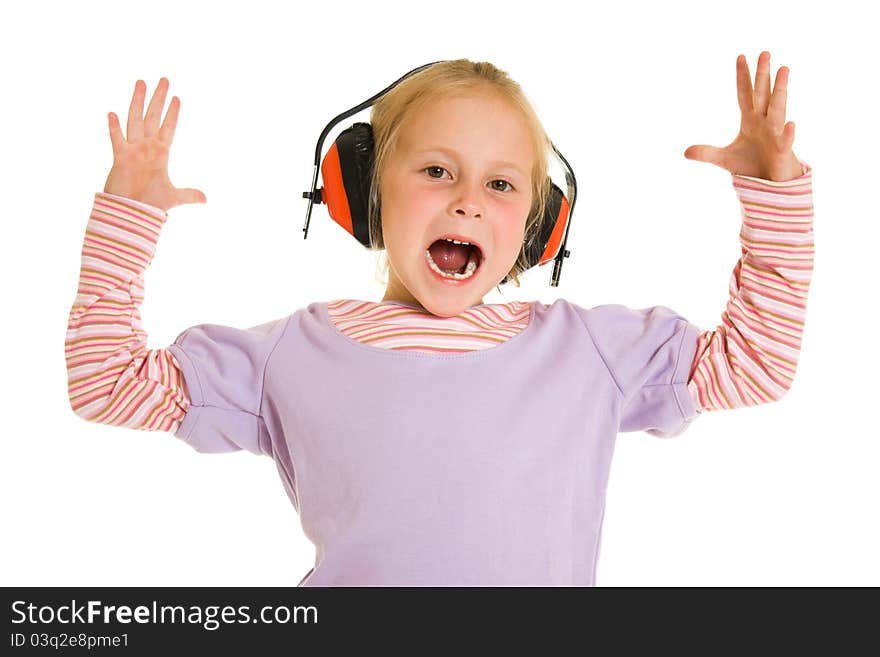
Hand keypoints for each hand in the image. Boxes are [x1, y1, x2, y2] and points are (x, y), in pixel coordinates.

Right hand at [103, 77, 205, 210]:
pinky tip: (112, 113)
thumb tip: (205, 199)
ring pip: (135, 120)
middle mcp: (147, 148)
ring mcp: (133, 150)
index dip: (173, 114)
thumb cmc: (151, 205)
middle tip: (164, 79)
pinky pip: (117, 140)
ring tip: (141, 82)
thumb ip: (189, 195)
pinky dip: (114, 128)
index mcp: (161, 154)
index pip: (169, 128)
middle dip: (158, 98)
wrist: (132, 213)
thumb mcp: (174, 197)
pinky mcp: (120, 158)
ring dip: (138, 102)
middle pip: (153, 117)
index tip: (177, 98)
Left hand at [684, 51, 802, 181]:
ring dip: (780, 90)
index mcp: (750, 120)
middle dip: (763, 74)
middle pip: (762, 94)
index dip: (742, 77)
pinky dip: (787, 133)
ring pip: (778, 109)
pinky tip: (790, 124)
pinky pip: (785, 140)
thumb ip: (706, 153)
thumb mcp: (723, 159)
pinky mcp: (782, 150)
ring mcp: (775, 134)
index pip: (745, 94)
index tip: (740, 56)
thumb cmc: (750, 165)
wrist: (769, 184)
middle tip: (764, 52)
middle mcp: (764, 122)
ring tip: (784, 68)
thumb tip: (685, 152)